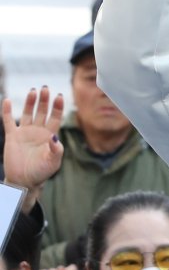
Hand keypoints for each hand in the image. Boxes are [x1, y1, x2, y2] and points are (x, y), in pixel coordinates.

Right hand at [2, 89, 63, 208]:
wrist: (24, 181)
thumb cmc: (41, 172)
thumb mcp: (53, 162)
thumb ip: (56, 149)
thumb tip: (54, 137)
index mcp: (50, 136)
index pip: (56, 117)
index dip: (58, 107)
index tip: (60, 96)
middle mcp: (38, 131)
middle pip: (42, 112)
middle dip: (44, 100)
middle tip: (45, 88)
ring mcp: (25, 132)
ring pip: (28, 113)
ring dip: (30, 102)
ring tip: (33, 91)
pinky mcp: (12, 136)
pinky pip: (9, 121)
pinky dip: (7, 111)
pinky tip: (8, 100)